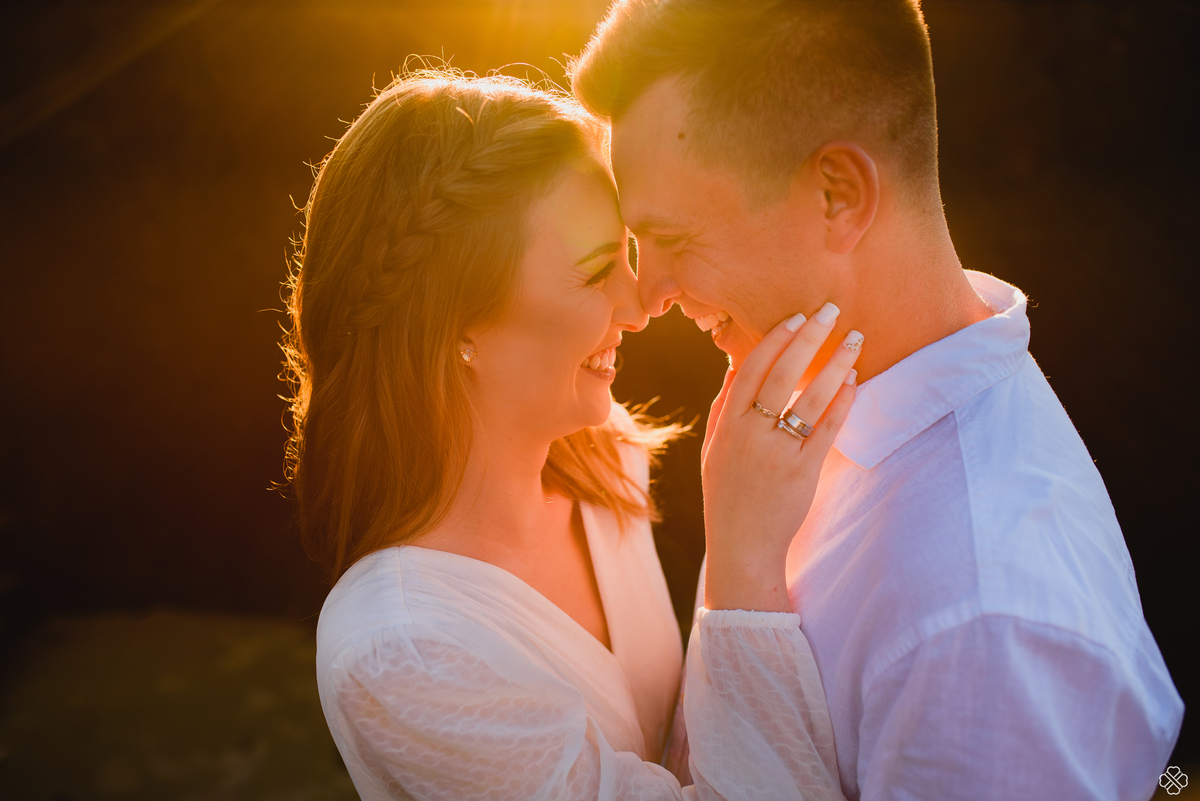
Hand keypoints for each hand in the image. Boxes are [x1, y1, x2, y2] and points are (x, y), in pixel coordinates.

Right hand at [701, 305, 861, 611]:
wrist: (743, 545)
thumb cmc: (727, 495)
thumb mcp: (714, 449)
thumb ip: (723, 406)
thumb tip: (735, 365)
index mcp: (727, 424)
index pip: (751, 369)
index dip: (774, 339)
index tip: (796, 317)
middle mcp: (750, 434)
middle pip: (781, 373)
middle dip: (808, 337)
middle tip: (829, 310)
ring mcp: (777, 452)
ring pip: (810, 397)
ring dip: (834, 363)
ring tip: (855, 340)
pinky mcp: (803, 471)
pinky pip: (826, 429)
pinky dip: (841, 402)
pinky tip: (853, 381)